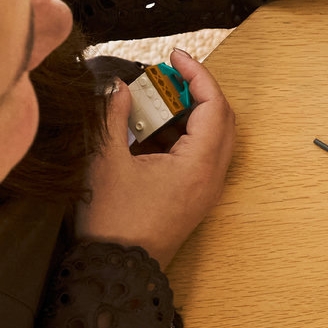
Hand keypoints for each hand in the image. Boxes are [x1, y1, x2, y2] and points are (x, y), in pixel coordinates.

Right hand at [75, 50, 235, 269]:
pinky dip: (184, 135)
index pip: (214, 105)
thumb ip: (114, 118)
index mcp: (199, 164)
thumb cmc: (113, 223)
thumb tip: (118, 87)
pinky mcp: (197, 196)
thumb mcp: (105, 163)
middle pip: (222, 118)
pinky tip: (153, 130)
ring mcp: (208, 188)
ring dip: (191, 113)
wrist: (117, 271)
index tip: (176, 56)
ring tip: (156, 100)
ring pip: (214, 136)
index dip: (198, 75)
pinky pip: (203, 154)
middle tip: (167, 74)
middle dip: (197, 90)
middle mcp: (212, 175)